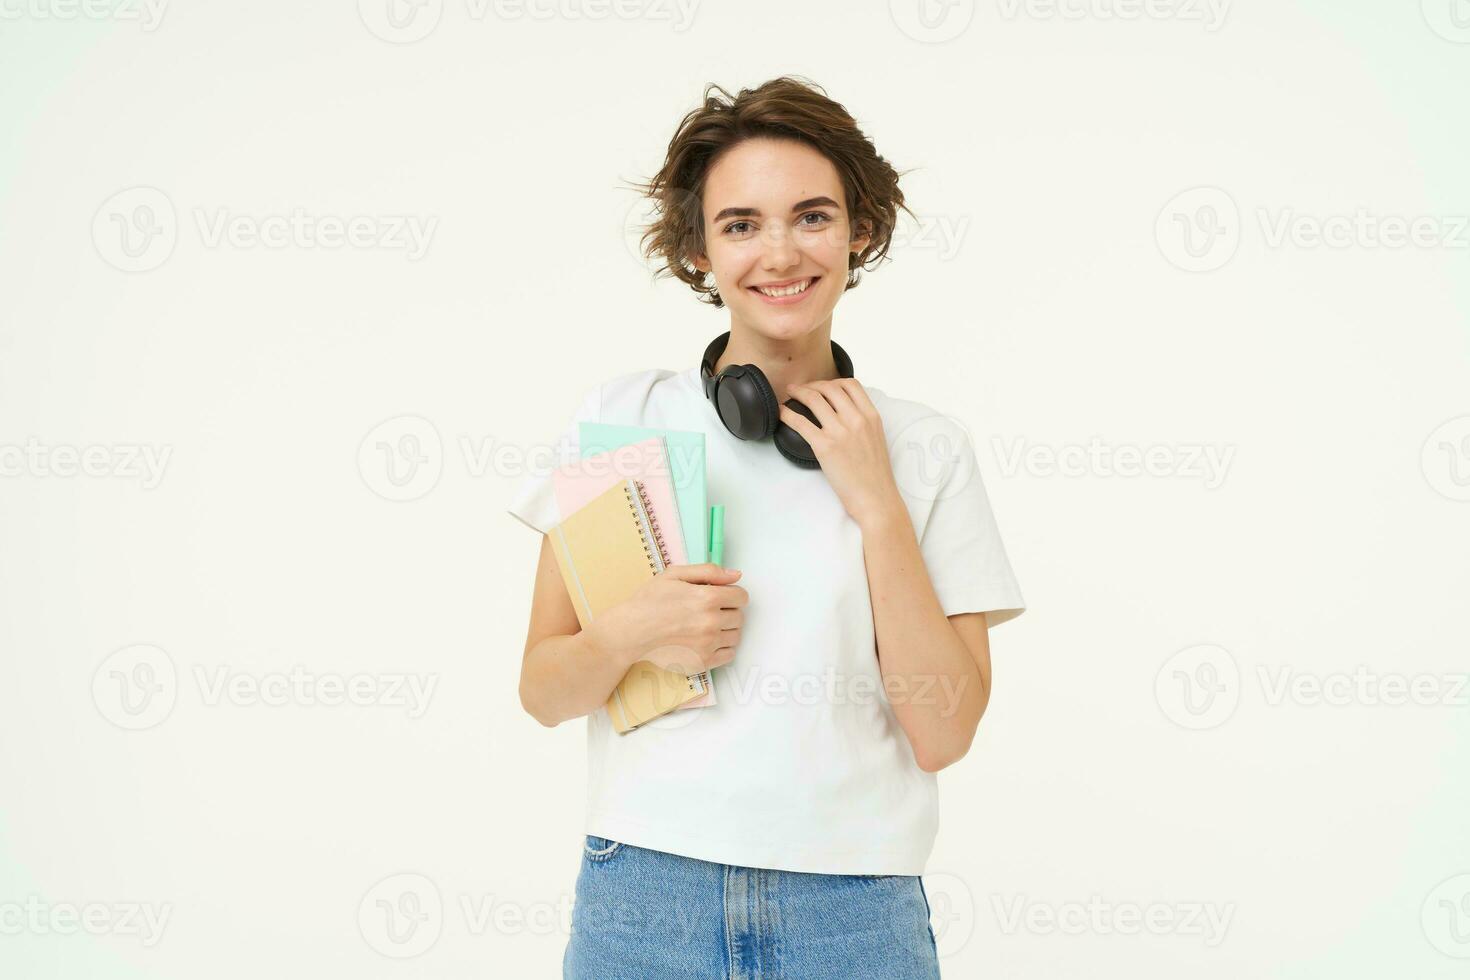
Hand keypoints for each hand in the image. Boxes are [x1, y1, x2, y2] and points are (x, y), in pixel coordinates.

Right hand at [584, 563, 745, 675]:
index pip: (741, 597)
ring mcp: (708, 644)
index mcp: (708, 598)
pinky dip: (722, 648)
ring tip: (705, 626)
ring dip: (726, 630)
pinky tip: (706, 641)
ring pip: (735, 636)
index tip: (720, 597)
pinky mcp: (703, 662)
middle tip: (707, 612)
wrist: (631, 632)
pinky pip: (729, 655)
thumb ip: (709, 571)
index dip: (731, 595)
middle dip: (727, 612)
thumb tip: (736, 575)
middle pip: (739, 617)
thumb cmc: (649, 602)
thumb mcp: (675, 575)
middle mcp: (711, 622)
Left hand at [781, 378, 902, 526]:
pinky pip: (801, 422)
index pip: (851, 384)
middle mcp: (856, 419)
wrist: (876, 497)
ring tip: (789, 394)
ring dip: (798, 392)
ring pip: (814, 399)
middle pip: (830, 388)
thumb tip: (845, 413)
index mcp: (871, 416)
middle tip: (801, 389)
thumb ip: (863, 422)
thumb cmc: (875, 474)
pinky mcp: (825, 447)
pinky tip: (781, 412)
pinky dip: (787, 413)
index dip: (833, 381)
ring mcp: (840, 432)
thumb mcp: (877, 438)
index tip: (822, 387)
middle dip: (812, 385)